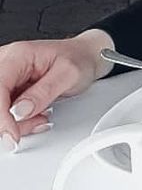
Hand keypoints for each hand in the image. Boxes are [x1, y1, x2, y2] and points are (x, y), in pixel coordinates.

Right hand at [0, 30, 112, 150]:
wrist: (85, 57)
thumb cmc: (79, 58)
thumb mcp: (69, 74)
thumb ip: (44, 92)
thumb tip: (20, 111)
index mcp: (19, 55)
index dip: (2, 115)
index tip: (13, 134)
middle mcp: (8, 64)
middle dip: (12, 119)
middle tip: (36, 121)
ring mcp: (7, 78)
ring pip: (0, 109)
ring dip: (18, 122)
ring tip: (42, 115)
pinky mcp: (10, 90)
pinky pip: (6, 112)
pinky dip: (21, 120)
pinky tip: (37, 115)